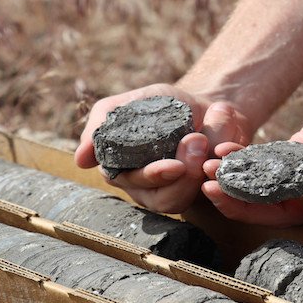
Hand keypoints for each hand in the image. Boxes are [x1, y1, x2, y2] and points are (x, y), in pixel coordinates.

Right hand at [75, 83, 250, 213]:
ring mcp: (177, 193)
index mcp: (125, 171)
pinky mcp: (205, 193)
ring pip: (183, 201)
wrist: (205, 101)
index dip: (153, 177)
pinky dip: (218, 173)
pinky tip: (222, 153)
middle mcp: (148, 189)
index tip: (173, 165)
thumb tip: (80, 160)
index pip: (133, 184)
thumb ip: (100, 126)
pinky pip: (211, 195)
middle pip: (161, 199)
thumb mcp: (124, 105)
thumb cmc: (160, 104)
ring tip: (207, 143)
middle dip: (181, 176)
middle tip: (197, 143)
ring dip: (198, 176)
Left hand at [202, 72, 302, 234]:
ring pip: (270, 193)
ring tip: (208, 172)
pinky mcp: (302, 154)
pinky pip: (269, 165)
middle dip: (249, 206)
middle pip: (286, 214)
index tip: (295, 180)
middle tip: (216, 191)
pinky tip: (221, 153)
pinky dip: (245, 162)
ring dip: (238, 186)